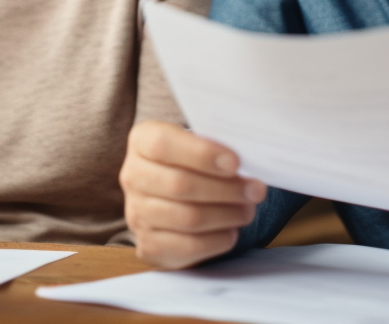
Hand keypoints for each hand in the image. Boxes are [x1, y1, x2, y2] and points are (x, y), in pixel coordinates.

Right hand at [120, 121, 266, 267]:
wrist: (170, 196)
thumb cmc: (192, 163)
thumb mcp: (197, 143)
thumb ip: (215, 146)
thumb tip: (249, 159)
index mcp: (142, 142)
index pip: (163, 145)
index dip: (201, 154)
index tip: (235, 162)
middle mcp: (133, 176)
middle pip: (179, 184)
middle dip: (225, 189)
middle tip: (255, 190)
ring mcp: (137, 213)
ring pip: (187, 217)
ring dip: (226, 214)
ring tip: (248, 209)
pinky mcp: (149, 245)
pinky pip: (188, 246)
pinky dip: (217, 239)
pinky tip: (231, 230)